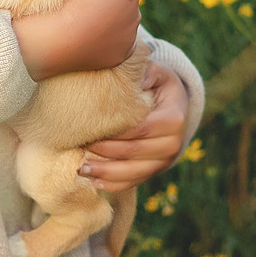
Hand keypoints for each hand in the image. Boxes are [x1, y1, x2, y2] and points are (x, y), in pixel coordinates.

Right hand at [13, 0, 141, 80]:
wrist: (44, 46)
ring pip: (117, 14)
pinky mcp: (119, 56)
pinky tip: (88, 31)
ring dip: (104, 11)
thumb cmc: (60, 4)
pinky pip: (115, 37)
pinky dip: (105, 33)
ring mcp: (128, 39)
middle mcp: (135, 15)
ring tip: (79, 14)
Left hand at [81, 62, 187, 192]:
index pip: (140, 130)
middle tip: (80, 150)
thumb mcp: (157, 72)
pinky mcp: (156, 170)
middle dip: (106, 154)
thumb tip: (135, 78)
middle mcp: (172, 144)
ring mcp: (165, 161)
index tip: (90, 132)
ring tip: (82, 170)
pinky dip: (115, 185)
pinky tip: (95, 182)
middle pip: (135, 153)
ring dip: (106, 174)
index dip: (115, 134)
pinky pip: (135, 182)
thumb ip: (145, 71)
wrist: (176, 105)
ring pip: (134, 173)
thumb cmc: (159, 85)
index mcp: (173, 118)